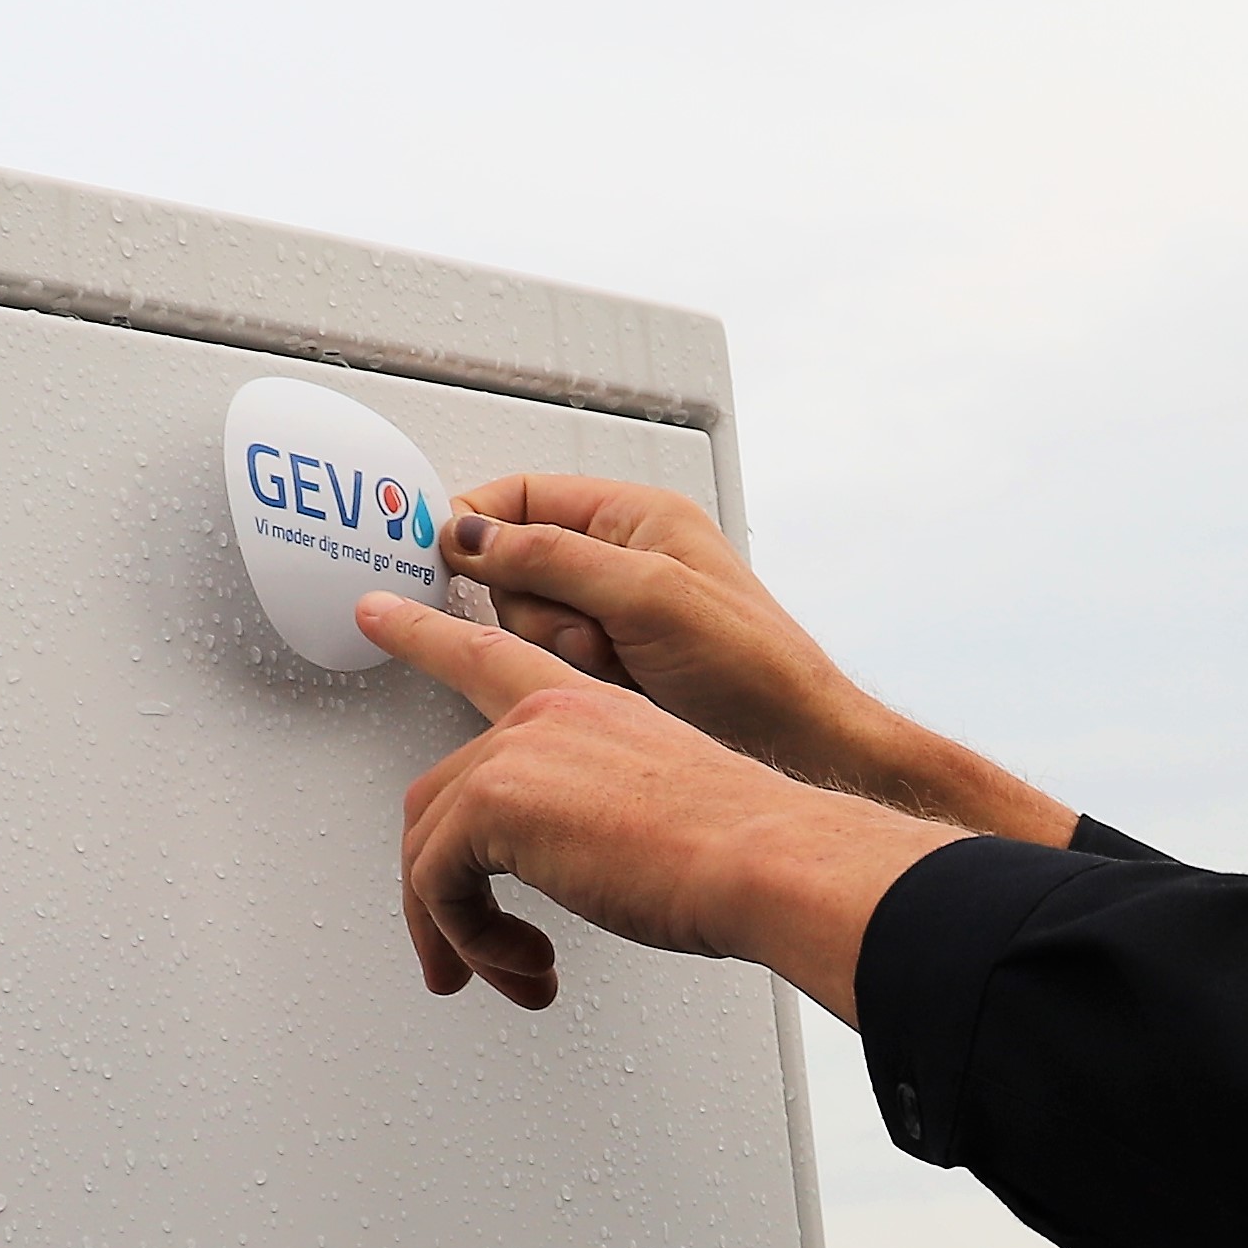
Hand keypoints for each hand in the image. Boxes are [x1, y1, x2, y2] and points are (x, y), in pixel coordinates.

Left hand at [366, 595, 958, 1019]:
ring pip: (430, 848)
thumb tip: (586, 868)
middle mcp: (542, 715)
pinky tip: (527, 963)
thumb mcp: (660, 809)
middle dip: (443, 888)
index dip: (425, 637)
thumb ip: (598, 816)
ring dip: (459, 928)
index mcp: (587, 704)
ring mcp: (514, 753)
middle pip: (440, 795)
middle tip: (471, 950)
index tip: (379, 614)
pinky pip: (436, 886)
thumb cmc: (744, 848)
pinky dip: (470, 939)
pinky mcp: (493, 805)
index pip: (486, 658)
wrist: (767, 860)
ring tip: (511, 972)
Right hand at [443, 475, 1075, 847]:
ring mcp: (615, 621)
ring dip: (560, 651)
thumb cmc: (756, 669)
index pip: (523, 496)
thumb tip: (469, 534)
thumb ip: (553, 559)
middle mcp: (622, 562)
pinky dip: (572, 684)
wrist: (803, 752)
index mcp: (637, 517)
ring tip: (617, 667)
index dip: (477, 523)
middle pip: (515, 569)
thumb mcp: (647, 595)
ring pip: (528, 628)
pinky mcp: (613, 675)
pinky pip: (552, 671)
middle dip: (540, 608)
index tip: (444, 556)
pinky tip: (614, 692)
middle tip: (591, 634)